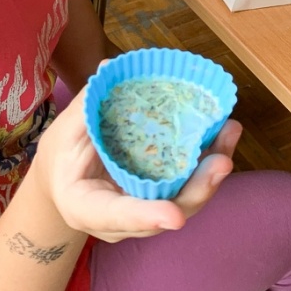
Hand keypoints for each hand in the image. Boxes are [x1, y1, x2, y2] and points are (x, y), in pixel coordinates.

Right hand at [34, 90, 241, 242]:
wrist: (61, 184)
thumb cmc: (60, 158)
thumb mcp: (64, 133)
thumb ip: (86, 106)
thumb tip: (111, 68)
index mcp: (86, 206)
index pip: (117, 216)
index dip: (146, 216)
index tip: (174, 217)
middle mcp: (121, 221)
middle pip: (164, 213)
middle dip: (198, 190)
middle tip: (222, 161)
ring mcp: (144, 214)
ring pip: (183, 201)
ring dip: (211, 173)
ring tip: (229, 134)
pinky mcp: (159, 198)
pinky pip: (186, 187)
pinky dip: (206, 164)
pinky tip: (223, 135)